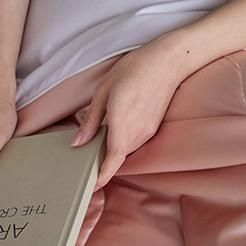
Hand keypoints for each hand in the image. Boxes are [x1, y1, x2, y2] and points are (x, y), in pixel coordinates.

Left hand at [70, 41, 180, 188]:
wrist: (168, 61)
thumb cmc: (134, 69)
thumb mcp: (103, 91)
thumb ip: (91, 120)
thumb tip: (77, 142)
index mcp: (122, 120)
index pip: (114, 157)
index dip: (103, 174)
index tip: (93, 184)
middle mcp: (137, 130)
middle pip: (117, 156)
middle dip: (103, 160)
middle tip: (85, 156)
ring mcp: (148, 130)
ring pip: (126, 150)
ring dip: (113, 150)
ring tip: (99, 138)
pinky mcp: (153, 127)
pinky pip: (134, 142)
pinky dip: (122, 141)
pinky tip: (116, 127)